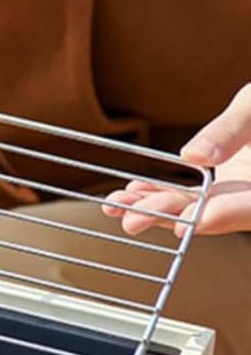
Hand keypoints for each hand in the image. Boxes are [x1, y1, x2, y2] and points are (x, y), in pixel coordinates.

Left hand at [104, 84, 250, 236]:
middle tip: (132, 220)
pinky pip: (190, 197)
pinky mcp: (221, 191)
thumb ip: (232, 129)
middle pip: (215, 215)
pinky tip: (130, 192)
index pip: (250, 208)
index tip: (184, 225)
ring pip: (196, 209)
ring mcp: (238, 197)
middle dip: (171, 217)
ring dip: (155, 209)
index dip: (219, 217)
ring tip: (116, 206)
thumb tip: (193, 156)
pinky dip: (160, 195)